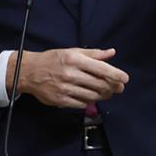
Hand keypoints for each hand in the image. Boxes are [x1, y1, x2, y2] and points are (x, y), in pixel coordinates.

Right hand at [10, 47, 128, 107]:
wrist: (30, 72)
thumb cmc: (53, 60)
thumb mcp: (72, 51)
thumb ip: (93, 54)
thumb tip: (111, 53)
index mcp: (75, 59)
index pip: (101, 68)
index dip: (116, 74)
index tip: (125, 79)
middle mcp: (71, 74)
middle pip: (99, 84)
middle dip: (113, 87)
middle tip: (119, 88)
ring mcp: (66, 88)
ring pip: (92, 95)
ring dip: (104, 95)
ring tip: (107, 93)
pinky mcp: (61, 100)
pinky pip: (82, 103)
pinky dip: (90, 101)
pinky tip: (93, 97)